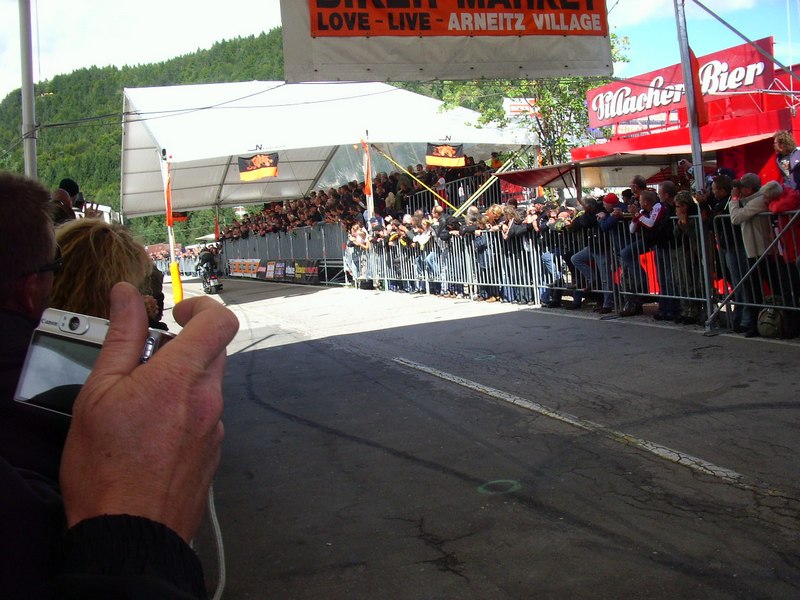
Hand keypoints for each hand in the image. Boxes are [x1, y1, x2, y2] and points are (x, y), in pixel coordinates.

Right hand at [59, 282, 238, 541]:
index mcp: (182, 378)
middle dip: (182, 347)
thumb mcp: (99, 392)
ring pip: (206, 384)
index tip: (175, 314)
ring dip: (180, 382)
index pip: (221, 320)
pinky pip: (204, 415)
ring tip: (140, 409)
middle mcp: (209, 400)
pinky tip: (151, 435)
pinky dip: (183, 411)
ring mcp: (215, 427)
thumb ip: (122, 337)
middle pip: (212, 351)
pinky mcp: (213, 450)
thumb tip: (127, 295)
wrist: (130, 535)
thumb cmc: (106, 469)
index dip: (201, 307)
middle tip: (144, 365)